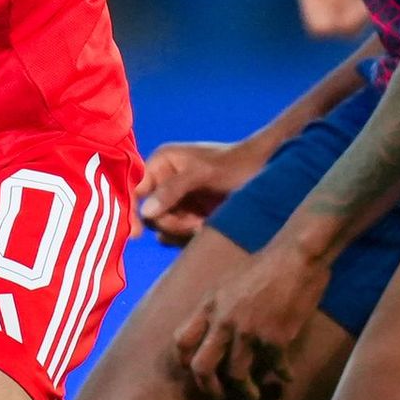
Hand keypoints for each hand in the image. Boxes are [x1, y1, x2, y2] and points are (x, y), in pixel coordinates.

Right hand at [136, 139, 270, 246]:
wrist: (268, 172)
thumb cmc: (236, 164)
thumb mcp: (203, 174)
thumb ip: (173, 190)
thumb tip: (146, 212)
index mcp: (162, 163)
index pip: (134, 188)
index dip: (130, 208)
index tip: (134, 233)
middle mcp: (165, 180)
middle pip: (149, 212)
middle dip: (170, 222)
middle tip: (193, 224)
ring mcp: (179, 200)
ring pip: (164, 226)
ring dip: (181, 230)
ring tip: (203, 224)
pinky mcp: (191, 216)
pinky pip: (177, 234)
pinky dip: (187, 236)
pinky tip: (203, 230)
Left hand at [173, 242, 327, 399]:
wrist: (293, 257)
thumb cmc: (261, 266)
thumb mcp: (225, 282)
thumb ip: (214, 307)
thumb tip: (209, 331)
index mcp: (208, 305)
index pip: (181, 341)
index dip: (185, 361)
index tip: (197, 370)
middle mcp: (223, 321)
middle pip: (202, 366)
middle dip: (209, 387)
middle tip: (219, 394)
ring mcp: (248, 331)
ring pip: (237, 375)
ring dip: (246, 391)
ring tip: (253, 395)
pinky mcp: (275, 338)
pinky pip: (275, 368)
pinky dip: (282, 376)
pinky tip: (286, 376)